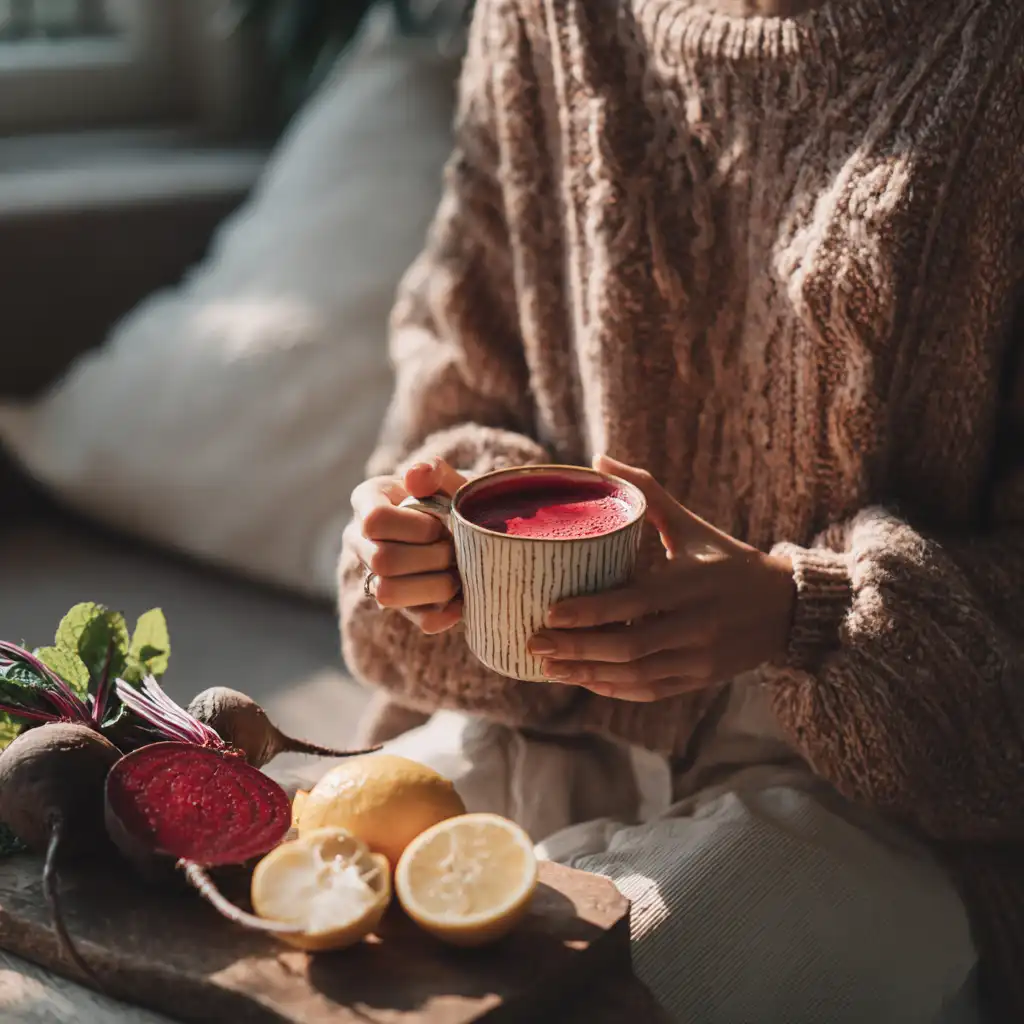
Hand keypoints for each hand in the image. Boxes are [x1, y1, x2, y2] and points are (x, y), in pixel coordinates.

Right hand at [344, 457, 466, 634]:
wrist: (464, 525)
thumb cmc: (450, 496)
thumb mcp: (446, 478)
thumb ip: (435, 472)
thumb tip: (418, 475)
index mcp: (368, 502)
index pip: (375, 521)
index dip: (414, 527)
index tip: (438, 523)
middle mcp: (361, 541)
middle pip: (381, 561)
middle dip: (428, 557)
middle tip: (453, 549)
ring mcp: (376, 577)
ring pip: (388, 594)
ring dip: (434, 585)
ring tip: (457, 571)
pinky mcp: (403, 607)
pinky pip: (418, 621)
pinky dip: (444, 614)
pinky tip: (462, 601)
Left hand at [527, 456, 795, 701]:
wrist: (786, 607)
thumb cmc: (728, 560)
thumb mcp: (692, 527)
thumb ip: (648, 494)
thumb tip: (600, 459)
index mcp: (689, 584)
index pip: (632, 603)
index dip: (589, 612)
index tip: (550, 612)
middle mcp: (695, 625)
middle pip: (628, 646)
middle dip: (577, 649)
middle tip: (534, 643)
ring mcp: (699, 658)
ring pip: (636, 675)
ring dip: (588, 674)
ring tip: (549, 668)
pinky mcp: (701, 680)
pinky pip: (652, 691)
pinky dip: (616, 689)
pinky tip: (587, 681)